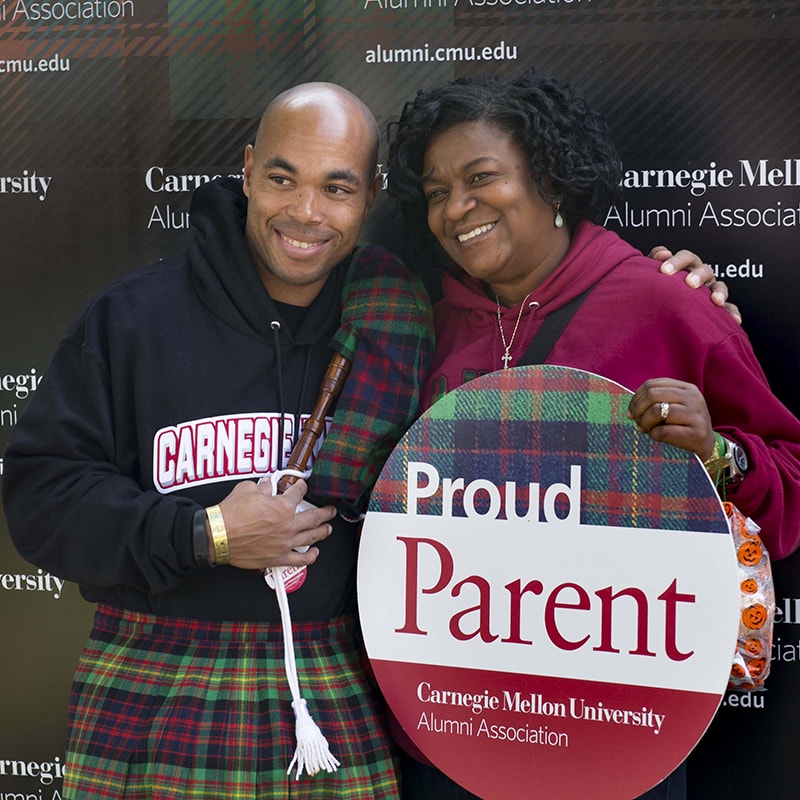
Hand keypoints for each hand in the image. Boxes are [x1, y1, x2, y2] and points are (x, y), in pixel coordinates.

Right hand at [215, 479, 335, 569]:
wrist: (218, 536)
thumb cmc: (230, 515)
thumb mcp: (247, 489)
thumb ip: (262, 486)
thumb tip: (267, 484)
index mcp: (283, 506)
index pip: (299, 492)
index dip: (302, 487)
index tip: (302, 487)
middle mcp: (288, 524)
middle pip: (315, 516)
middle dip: (325, 512)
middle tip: (331, 510)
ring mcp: (285, 542)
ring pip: (312, 537)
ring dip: (322, 532)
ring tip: (327, 529)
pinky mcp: (278, 558)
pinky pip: (299, 559)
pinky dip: (310, 557)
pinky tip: (314, 553)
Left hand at [627, 378, 715, 460]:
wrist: (707, 446)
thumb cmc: (683, 425)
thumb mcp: (673, 407)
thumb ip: (655, 402)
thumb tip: (631, 410)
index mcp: (686, 388)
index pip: (652, 384)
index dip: (636, 398)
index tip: (631, 412)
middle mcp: (692, 398)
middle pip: (652, 395)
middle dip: (638, 410)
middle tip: (637, 422)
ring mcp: (695, 415)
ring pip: (656, 410)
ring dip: (645, 422)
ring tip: (647, 430)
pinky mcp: (696, 433)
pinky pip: (663, 431)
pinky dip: (654, 435)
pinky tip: (658, 437)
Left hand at [649, 245, 741, 325]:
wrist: (658, 310)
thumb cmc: (657, 288)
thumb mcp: (652, 273)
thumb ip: (654, 260)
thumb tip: (664, 253)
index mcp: (685, 266)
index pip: (685, 258)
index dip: (676, 261)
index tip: (664, 269)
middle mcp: (701, 275)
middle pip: (705, 269)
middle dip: (698, 275)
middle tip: (689, 283)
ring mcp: (711, 290)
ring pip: (720, 286)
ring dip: (719, 292)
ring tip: (715, 300)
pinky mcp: (719, 306)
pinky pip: (729, 308)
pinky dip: (732, 313)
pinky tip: (734, 320)